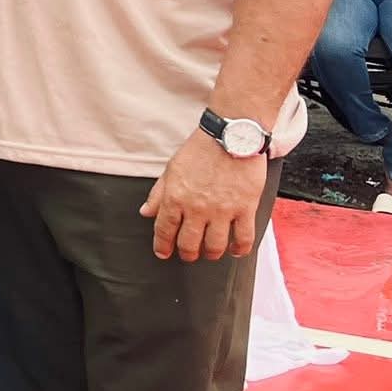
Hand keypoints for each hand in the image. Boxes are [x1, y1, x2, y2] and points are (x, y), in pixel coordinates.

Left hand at [141, 128, 265, 261]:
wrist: (231, 136)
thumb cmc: (201, 149)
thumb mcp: (172, 169)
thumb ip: (158, 193)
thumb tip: (146, 212)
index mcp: (175, 197)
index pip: (164, 230)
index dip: (162, 246)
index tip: (163, 253)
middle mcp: (196, 208)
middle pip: (189, 243)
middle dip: (187, 253)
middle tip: (189, 255)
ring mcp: (222, 210)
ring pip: (214, 245)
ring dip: (211, 254)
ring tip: (210, 253)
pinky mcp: (245, 208)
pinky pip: (243, 238)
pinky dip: (239, 249)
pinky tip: (236, 250)